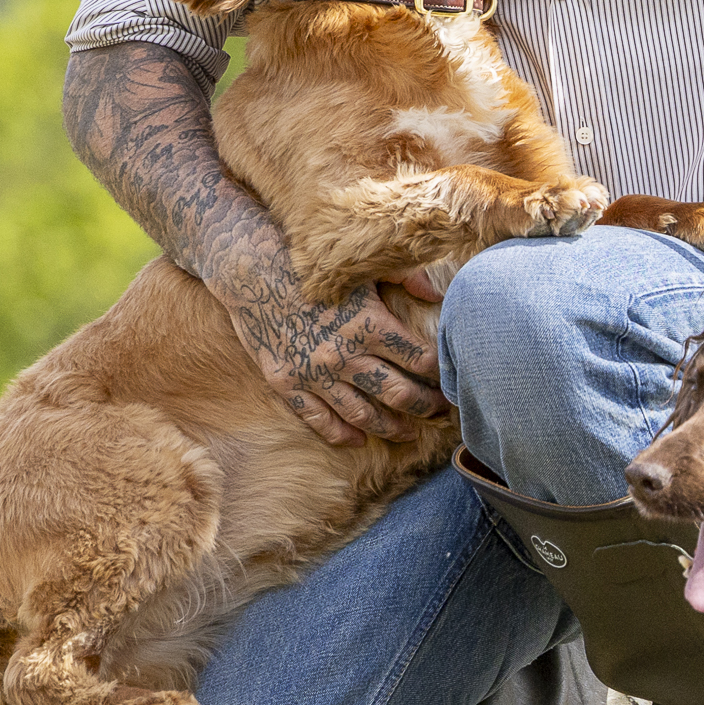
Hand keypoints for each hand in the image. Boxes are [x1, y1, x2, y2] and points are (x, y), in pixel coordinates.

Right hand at [215, 242, 453, 446]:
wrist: (250, 269)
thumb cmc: (311, 264)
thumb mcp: (362, 266)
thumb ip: (405, 277)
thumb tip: (439, 298)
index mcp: (371, 324)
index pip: (422, 360)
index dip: (443, 374)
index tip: (453, 379)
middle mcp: (346, 355)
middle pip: (400, 394)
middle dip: (426, 407)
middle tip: (440, 413)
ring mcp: (315, 373)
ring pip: (363, 415)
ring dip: (390, 428)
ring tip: (408, 434)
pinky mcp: (287, 383)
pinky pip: (318, 420)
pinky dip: (341, 435)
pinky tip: (357, 440)